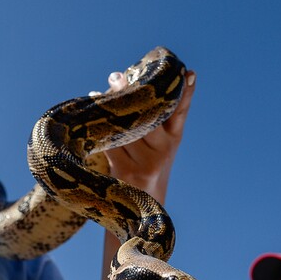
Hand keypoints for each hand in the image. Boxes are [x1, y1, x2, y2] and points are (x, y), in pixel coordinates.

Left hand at [98, 69, 195, 201]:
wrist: (139, 207)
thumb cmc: (147, 167)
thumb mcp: (161, 144)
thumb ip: (163, 116)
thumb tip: (155, 78)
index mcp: (174, 140)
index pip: (180, 111)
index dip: (185, 92)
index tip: (187, 73)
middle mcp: (164, 151)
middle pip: (148, 116)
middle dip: (131, 94)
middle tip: (116, 76)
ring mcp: (147, 163)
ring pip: (127, 128)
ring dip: (111, 109)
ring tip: (99, 93)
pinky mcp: (127, 172)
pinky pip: (111, 144)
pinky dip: (100, 128)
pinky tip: (93, 112)